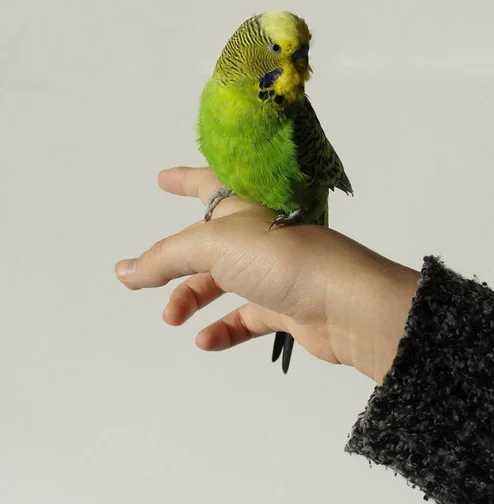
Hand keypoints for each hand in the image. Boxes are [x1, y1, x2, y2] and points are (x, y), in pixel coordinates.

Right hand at [115, 167, 418, 383]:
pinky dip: (224, 328)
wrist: (344, 303)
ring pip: (223, 282)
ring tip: (172, 317)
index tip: (162, 179)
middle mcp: (261, 234)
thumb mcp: (214, 245)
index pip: (210, 183)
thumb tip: (123, 271)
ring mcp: (275, 271)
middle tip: (142, 279)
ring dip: (192, 298)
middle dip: (174, 261)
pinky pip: (246, 316)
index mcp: (247, 205)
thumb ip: (164, 257)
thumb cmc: (282, 257)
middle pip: (208, 242)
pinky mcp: (286, 306)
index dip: (184, 179)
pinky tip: (206, 341)